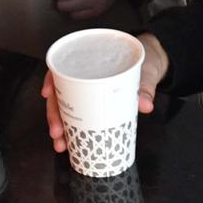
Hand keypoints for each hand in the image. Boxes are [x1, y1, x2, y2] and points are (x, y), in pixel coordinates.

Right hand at [44, 32, 166, 152]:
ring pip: (65, 107)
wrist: (154, 63)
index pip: (63, 66)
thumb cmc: (146, 60)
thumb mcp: (147, 70)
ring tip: (61, 143)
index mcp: (92, 60)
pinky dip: (71, 128)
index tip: (48, 94)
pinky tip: (67, 141)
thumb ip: (146, 86)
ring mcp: (88, 90)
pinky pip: (78, 115)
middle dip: (54, 114)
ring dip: (60, 126)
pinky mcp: (95, 103)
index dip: (51, 79)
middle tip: (57, 132)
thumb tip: (145, 105)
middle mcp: (84, 75)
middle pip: (60, 92)